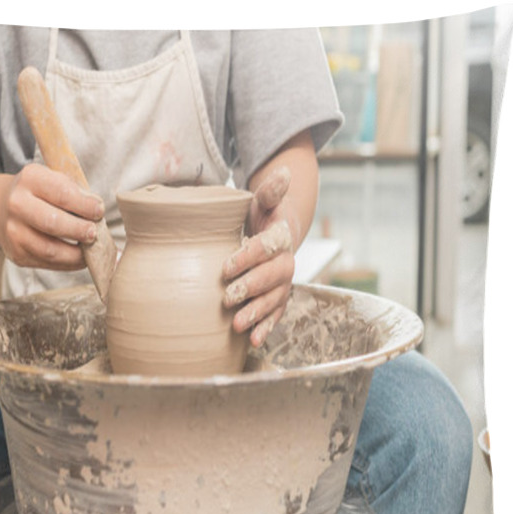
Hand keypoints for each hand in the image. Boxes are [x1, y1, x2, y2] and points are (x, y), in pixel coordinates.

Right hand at [0, 163, 105, 269]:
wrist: (0, 210)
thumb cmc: (38, 194)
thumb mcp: (52, 180)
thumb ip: (74, 191)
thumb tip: (96, 211)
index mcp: (30, 179)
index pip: (62, 193)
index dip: (84, 205)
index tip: (99, 211)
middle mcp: (17, 204)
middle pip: (53, 223)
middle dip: (79, 230)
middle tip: (94, 233)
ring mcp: (14, 232)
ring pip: (50, 249)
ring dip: (76, 253)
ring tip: (91, 249)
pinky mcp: (17, 254)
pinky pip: (47, 263)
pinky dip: (68, 263)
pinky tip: (80, 258)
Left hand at [222, 166, 295, 346]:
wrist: (277, 233)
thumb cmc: (262, 216)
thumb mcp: (263, 201)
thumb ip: (270, 191)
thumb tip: (282, 172)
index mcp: (281, 236)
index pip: (268, 246)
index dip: (249, 256)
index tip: (225, 265)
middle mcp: (286, 262)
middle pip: (273, 277)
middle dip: (251, 288)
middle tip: (227, 298)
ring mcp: (283, 283)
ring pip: (275, 300)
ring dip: (257, 313)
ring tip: (237, 325)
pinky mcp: (278, 298)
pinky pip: (275, 315)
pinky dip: (266, 328)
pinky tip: (253, 341)